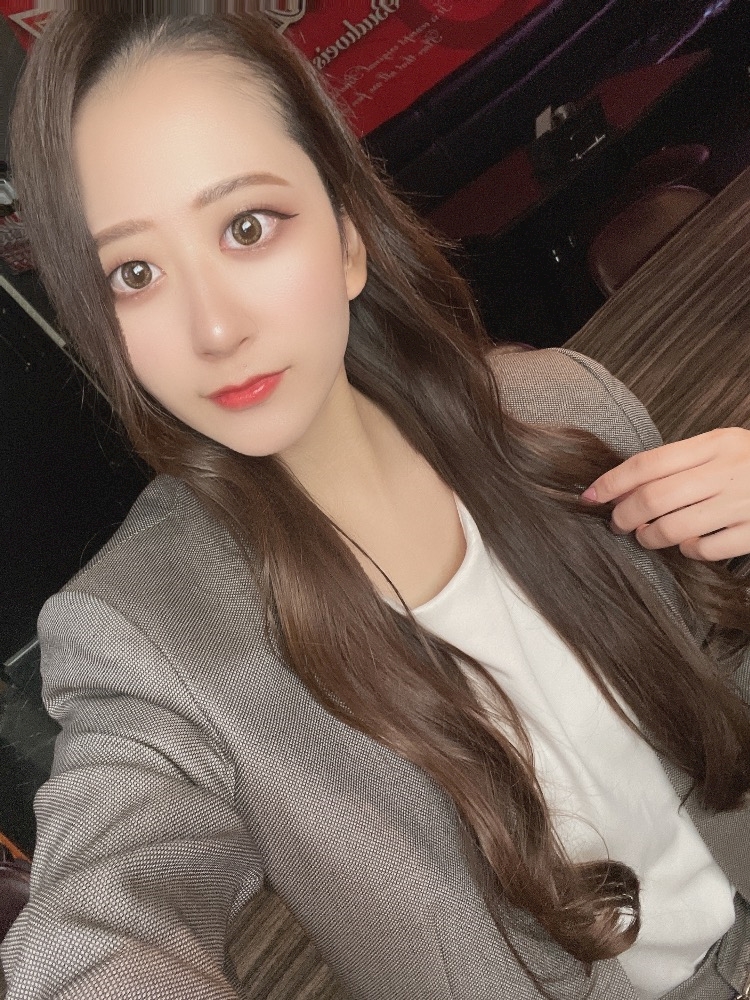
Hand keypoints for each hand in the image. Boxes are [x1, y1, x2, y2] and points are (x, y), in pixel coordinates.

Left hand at [580, 428, 749, 560]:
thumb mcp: (721, 448)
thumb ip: (679, 463)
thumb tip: (621, 486)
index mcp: (715, 444)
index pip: (647, 463)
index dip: (611, 482)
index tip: (589, 496)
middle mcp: (727, 471)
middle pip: (653, 498)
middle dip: (624, 515)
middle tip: (617, 523)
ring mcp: (743, 503)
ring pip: (674, 528)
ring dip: (650, 537)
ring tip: (647, 536)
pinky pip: (706, 549)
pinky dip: (688, 551)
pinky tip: (688, 545)